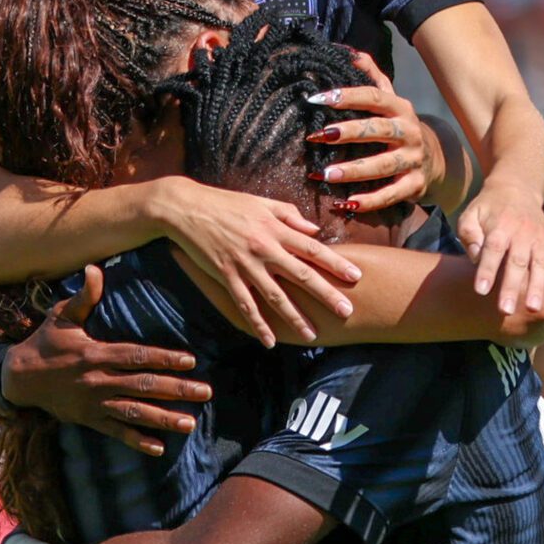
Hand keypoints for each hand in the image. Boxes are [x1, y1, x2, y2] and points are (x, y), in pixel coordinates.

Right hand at [6, 266, 215, 457]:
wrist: (19, 378)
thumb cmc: (46, 342)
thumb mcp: (61, 316)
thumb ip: (83, 296)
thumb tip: (95, 268)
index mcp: (96, 354)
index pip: (136, 356)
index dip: (163, 358)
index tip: (190, 361)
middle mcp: (98, 380)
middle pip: (143, 385)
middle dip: (176, 389)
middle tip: (205, 392)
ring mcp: (95, 402)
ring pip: (134, 412)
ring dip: (163, 418)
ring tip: (190, 423)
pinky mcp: (89, 419)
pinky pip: (116, 431)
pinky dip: (136, 441)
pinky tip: (158, 448)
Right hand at [159, 178, 361, 347]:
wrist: (187, 208)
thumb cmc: (227, 203)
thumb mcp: (262, 203)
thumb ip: (290, 216)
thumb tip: (314, 231)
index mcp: (276, 229)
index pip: (313, 248)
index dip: (336, 263)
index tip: (356, 276)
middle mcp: (265, 248)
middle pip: (302, 275)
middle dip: (326, 295)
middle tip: (347, 311)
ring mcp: (245, 265)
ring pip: (276, 296)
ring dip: (295, 318)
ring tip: (312, 335)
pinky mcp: (226, 277)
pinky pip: (246, 305)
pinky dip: (258, 324)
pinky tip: (270, 340)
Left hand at [307, 51, 442, 212]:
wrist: (436, 159)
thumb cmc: (399, 126)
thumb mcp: (390, 99)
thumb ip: (370, 75)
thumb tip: (345, 51)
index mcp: (399, 108)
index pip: (373, 97)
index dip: (347, 96)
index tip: (317, 99)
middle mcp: (408, 132)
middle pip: (377, 130)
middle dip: (347, 132)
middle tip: (318, 136)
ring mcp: (413, 160)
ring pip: (382, 165)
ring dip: (353, 170)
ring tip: (325, 175)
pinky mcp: (415, 186)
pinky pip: (391, 194)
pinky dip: (370, 201)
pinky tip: (346, 203)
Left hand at [456, 183, 543, 315]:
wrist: (517, 188)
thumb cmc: (488, 208)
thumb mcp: (471, 214)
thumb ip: (469, 233)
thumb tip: (475, 255)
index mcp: (500, 226)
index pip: (493, 249)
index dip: (487, 270)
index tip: (481, 290)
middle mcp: (523, 233)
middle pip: (517, 262)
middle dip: (512, 287)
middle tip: (506, 310)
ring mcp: (541, 238)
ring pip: (541, 264)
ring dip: (538, 286)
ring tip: (534, 308)